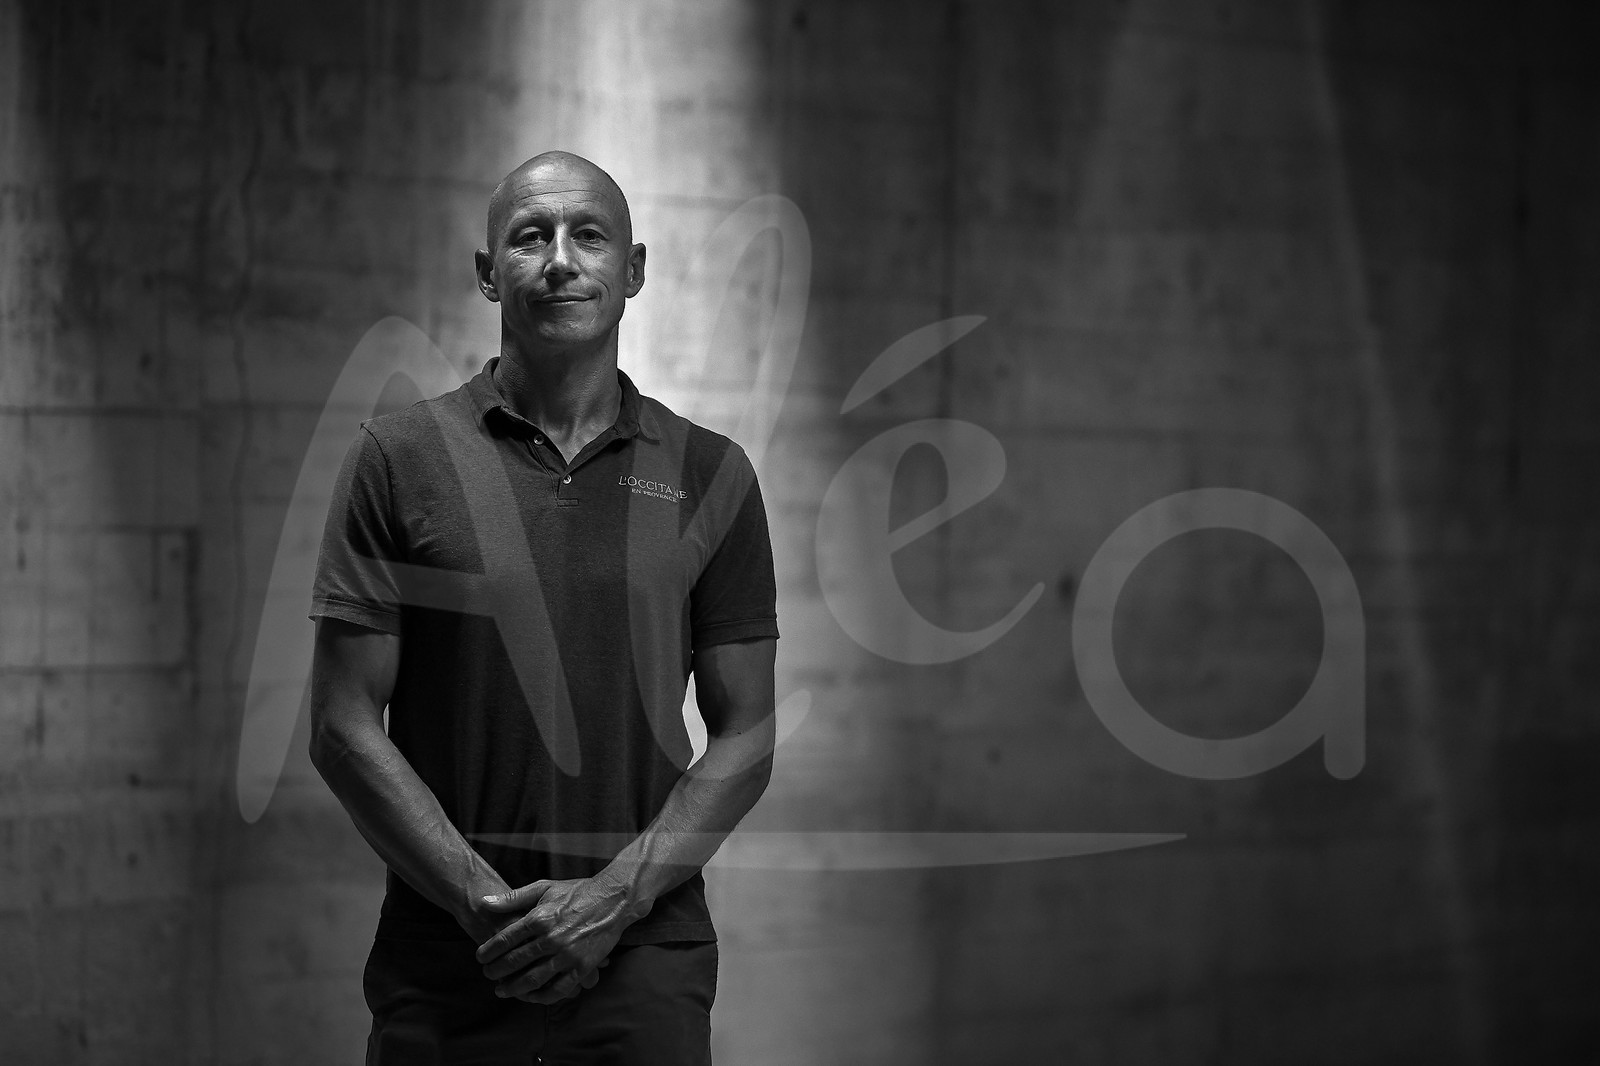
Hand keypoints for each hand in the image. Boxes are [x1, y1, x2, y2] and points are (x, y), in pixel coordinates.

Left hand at [474, 877, 630, 1002]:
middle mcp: (551, 938)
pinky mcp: (582, 967)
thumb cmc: (577, 892)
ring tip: (502, 990)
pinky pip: (558, 989)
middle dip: (497, 971)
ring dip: (514, 988)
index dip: (489, 952)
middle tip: (488, 975)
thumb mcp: (544, 887)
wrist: (613, 899)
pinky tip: (531, 997)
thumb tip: (484, 903)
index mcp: (539, 918)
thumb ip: (513, 898)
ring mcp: (567, 955)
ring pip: (533, 979)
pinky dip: (542, 997)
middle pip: (515, 962)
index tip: (480, 958)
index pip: (505, 940)